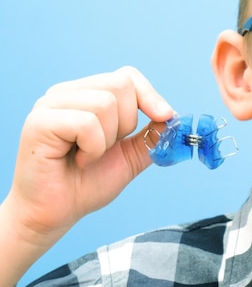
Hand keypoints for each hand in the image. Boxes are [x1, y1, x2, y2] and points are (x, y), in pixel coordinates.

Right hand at [0, 66, 172, 283]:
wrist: (55, 214)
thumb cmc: (86, 183)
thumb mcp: (131, 156)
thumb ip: (152, 135)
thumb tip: (174, 118)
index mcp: (87, 94)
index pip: (127, 76)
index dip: (150, 95)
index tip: (164, 117)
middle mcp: (67, 93)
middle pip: (120, 85)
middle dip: (127, 123)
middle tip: (106, 148)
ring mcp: (50, 104)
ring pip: (106, 103)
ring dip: (107, 139)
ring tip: (88, 155)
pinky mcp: (39, 121)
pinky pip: (87, 123)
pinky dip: (93, 148)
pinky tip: (78, 161)